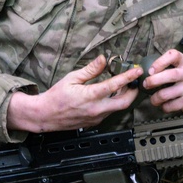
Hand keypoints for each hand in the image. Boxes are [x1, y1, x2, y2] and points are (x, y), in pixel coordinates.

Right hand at [7, 55, 141, 132]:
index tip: (136, 71)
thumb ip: (90, 70)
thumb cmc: (56, 97)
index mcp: (90, 96)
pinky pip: (109, 112)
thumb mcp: (72, 78)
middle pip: (124, 102)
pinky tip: (111, 95)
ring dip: (124, 97)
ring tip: (123, 86)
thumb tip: (102, 60)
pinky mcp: (95, 122)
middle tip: (134, 81)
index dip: (128, 77)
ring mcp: (96, 117)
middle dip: (133, 92)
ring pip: (118, 108)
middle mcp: (96, 109)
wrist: (45, 115)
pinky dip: (114, 103)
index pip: (114, 85)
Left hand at [142, 49, 182, 119]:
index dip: (160, 61)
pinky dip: (164, 107)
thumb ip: (168, 68)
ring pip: (167, 93)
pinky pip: (171, 105)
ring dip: (156, 97)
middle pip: (170, 75)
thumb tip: (144, 71)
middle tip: (146, 84)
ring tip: (153, 99)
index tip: (150, 70)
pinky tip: (164, 105)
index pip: (173, 55)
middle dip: (154, 80)